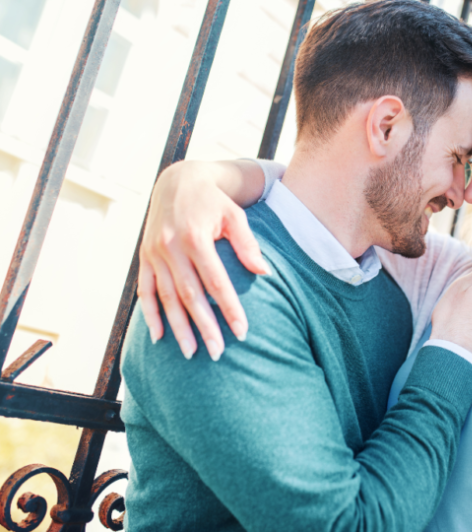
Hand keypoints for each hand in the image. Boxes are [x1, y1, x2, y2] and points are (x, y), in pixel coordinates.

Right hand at [138, 161, 269, 360]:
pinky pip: (145, 291)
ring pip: (166, 298)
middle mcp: (171, 247)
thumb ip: (247, 244)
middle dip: (204, 326)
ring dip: (178, 327)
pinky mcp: (144, 257)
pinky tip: (160, 336)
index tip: (241, 332)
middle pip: (189, 295)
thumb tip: (264, 272)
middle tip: (217, 353)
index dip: (229, 308)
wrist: (177, 182)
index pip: (215, 281)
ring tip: (191, 352)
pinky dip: (150, 314)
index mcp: (195, 237)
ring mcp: (154, 253)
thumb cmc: (213, 202)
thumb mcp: (235, 215)